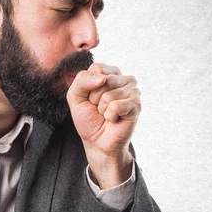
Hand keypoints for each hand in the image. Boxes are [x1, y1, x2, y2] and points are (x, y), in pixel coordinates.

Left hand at [66, 63, 140, 187]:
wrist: (97, 142)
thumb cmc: (88, 119)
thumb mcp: (75, 97)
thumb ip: (81, 80)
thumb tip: (102, 79)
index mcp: (110, 74)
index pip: (96, 68)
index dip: (87, 87)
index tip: (91, 99)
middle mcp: (124, 79)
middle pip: (102, 80)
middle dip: (94, 99)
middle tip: (99, 109)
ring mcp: (132, 91)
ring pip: (108, 95)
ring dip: (102, 109)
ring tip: (107, 115)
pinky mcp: (136, 104)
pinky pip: (116, 106)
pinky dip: (110, 116)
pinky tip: (114, 119)